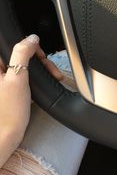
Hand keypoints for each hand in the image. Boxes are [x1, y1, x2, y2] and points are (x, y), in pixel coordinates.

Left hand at [0, 35, 62, 166]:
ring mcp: (1, 80)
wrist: (5, 136)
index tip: (39, 56)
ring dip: (38, 68)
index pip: (11, 45)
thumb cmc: (9, 112)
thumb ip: (23, 53)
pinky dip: (32, 77)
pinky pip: (21, 75)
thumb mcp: (18, 78)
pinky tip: (43, 82)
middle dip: (36, 59)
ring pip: (22, 64)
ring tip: (52, 76)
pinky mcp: (5, 89)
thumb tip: (31, 38)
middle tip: (49, 69)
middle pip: (18, 55)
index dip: (28, 48)